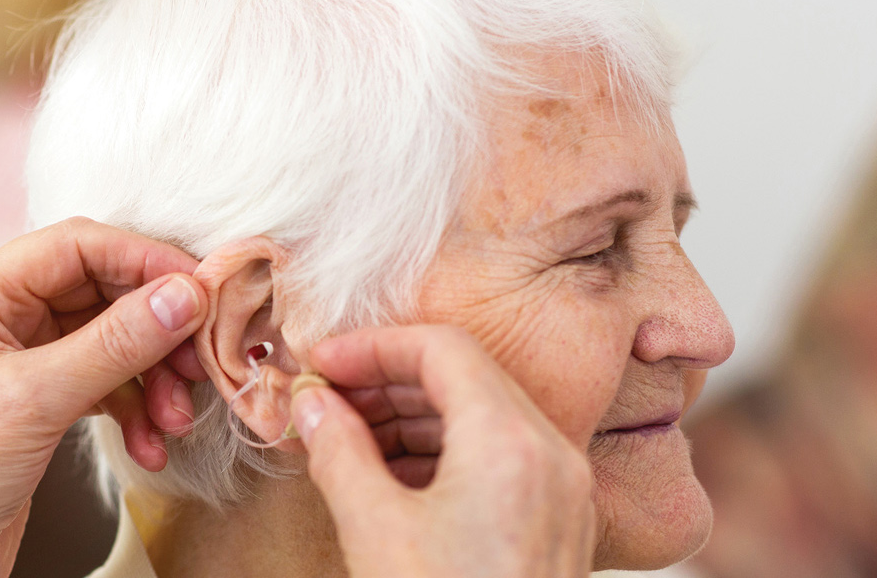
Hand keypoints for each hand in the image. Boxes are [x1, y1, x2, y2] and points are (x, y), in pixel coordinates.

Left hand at [0, 218, 210, 577]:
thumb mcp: (34, 400)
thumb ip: (114, 342)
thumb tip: (183, 295)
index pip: (76, 245)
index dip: (144, 260)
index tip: (200, 288)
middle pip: (102, 292)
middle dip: (155, 331)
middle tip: (197, 361)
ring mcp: (19, 362)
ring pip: (111, 343)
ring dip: (152, 378)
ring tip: (174, 420)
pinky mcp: (38, 405)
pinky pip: (105, 386)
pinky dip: (135, 411)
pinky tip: (150, 445)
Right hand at [290, 325, 595, 577]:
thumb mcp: (372, 529)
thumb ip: (337, 450)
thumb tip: (312, 404)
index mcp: (511, 443)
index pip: (441, 348)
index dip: (372, 346)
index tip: (321, 364)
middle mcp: (553, 456)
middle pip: (467, 375)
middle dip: (389, 378)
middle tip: (326, 398)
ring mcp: (564, 492)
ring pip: (487, 414)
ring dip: (414, 413)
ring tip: (348, 434)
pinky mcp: (560, 524)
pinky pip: (503, 457)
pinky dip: (446, 449)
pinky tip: (391, 473)